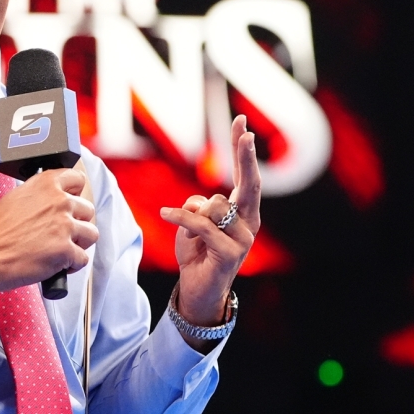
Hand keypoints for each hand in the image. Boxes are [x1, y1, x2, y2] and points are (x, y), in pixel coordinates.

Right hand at [0, 167, 97, 295]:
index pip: (78, 179)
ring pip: (91, 234)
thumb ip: (42, 195)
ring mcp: (64, 226)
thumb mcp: (16, 197)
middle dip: (78, 223)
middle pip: (88, 210)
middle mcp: (59, 201)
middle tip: (61, 233)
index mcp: (46, 183)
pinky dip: (72, 265)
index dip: (76, 194)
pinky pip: (82, 258)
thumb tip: (58, 200)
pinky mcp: (65, 251)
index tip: (71, 205)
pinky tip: (57, 265)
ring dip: (79, 243)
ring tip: (61, 250)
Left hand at [159, 115, 261, 326]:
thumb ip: (199, 207)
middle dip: (245, 156)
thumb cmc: (197, 255)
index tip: (240, 122)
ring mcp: (243, 238)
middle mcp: (249, 223)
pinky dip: (180, 218)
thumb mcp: (194, 224)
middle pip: (249, 183)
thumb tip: (199, 203)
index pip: (245, 176)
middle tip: (244, 132)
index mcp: (243, 213)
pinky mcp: (230, 252)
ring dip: (191, 214)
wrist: (197, 292)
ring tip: (188, 234)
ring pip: (213, 205)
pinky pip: (200, 224)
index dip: (242, 149)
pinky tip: (165, 214)